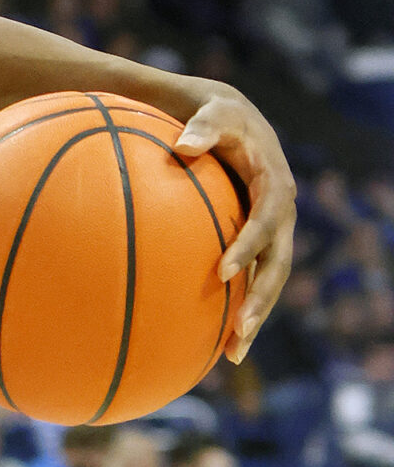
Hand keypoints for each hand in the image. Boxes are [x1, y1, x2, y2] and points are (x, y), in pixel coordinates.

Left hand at [172, 90, 296, 363]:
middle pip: (277, 266)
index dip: (248, 247)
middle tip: (238, 330)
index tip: (222, 272)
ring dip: (255, 316)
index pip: (266, 222)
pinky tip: (216, 339)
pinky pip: (252, 278)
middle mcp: (280, 215)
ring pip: (269, 281)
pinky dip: (240, 306)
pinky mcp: (256, 241)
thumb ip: (202, 127)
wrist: (228, 118)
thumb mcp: (212, 112)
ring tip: (233, 354)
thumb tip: (184, 144)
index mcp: (274, 186)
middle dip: (261, 300)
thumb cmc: (214, 115)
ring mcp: (271, 232)